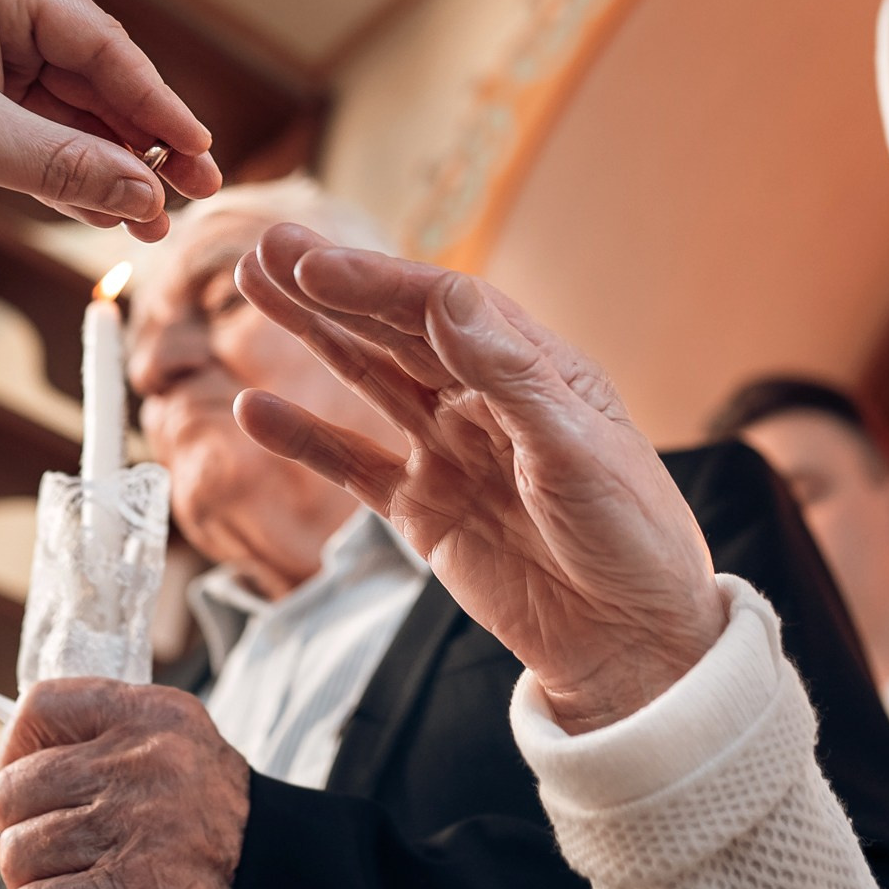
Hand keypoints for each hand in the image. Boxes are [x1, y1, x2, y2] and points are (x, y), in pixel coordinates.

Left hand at [0, 0, 222, 239]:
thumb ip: (57, 164)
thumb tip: (145, 194)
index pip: (101, 43)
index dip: (156, 103)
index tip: (199, 152)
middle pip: (96, 80)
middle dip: (144, 142)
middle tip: (200, 191)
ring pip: (70, 119)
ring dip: (112, 169)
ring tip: (159, 219)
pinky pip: (37, 143)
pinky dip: (70, 179)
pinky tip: (110, 213)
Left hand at [0, 680, 248, 888]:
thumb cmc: (224, 839)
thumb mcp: (185, 757)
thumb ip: (116, 749)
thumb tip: (24, 766)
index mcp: (157, 716)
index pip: (42, 707)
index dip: (16, 753)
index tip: (28, 789)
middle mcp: (145, 761)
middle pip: (16, 790)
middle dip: (22, 834)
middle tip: (55, 860)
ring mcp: (135, 826)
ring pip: (18, 854)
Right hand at [228, 224, 723, 733]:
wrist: (634, 642)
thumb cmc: (632, 536)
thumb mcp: (580, 448)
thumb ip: (510, 375)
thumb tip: (448, 299)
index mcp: (533, 368)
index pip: (441, 307)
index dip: (376, 282)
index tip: (317, 264)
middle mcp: (484, 400)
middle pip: (393, 328)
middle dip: (330, 287)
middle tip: (265, 245)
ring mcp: (449, 453)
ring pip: (365, 379)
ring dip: (312, 334)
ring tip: (254, 285)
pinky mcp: (424, 512)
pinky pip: (352, 466)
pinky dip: (304, 438)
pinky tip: (254, 410)